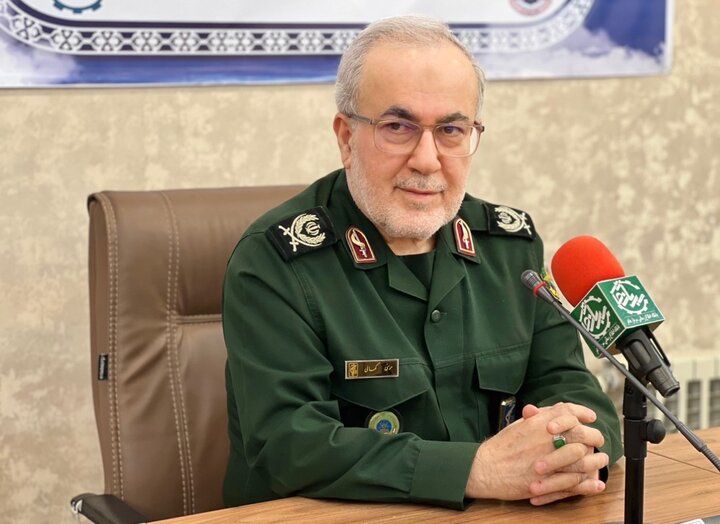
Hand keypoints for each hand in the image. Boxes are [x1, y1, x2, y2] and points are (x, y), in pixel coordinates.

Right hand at [465, 402, 608, 502]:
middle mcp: (548, 438)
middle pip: (582, 434)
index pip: (569, 412)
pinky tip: (596, 483)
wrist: (486, 468)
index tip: (590, 417)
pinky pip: (576, 481)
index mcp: (540, 422)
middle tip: (596, 440)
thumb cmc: (500, 448)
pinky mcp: (549, 480)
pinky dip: (589, 483)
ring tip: (600, 460)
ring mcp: (550, 459)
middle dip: (593, 437)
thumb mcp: (517, 425)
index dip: (583, 413)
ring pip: (583, 458)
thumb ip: (536, 417)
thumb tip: (549, 410)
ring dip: (596, 460)